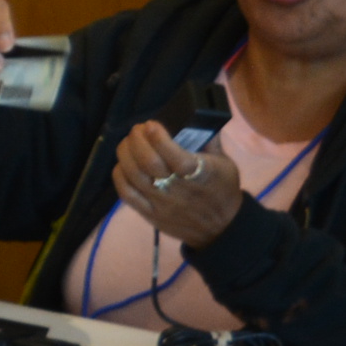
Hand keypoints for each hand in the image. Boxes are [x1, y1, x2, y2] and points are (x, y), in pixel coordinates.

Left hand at [113, 120, 244, 247]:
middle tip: (137, 129)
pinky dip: (119, 176)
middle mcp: (179, 190)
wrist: (220, 228)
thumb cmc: (222, 190)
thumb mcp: (225, 164)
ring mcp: (162, 204)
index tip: (151, 125)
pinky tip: (122, 164)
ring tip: (128, 142)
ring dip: (125, 154)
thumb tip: (197, 118)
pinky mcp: (150, 214)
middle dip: (137, 141)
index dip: (160, 139)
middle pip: (148, 164)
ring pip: (134, 176)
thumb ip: (210, 141)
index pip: (177, 158)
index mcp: (202, 175)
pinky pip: (127, 194)